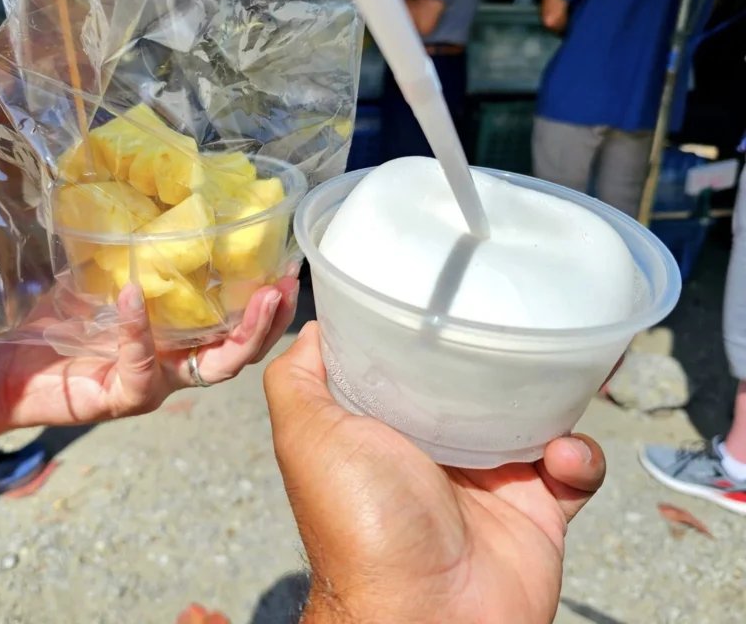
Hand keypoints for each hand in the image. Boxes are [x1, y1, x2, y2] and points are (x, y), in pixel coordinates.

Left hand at [3, 273, 299, 424]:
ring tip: (257, 298)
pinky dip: (139, 331)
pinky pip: (142, 369)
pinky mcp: (122, 398)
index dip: (266, 303)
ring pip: (214, 370)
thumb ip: (130, 252)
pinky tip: (134, 297)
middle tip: (287, 285)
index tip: (287, 266)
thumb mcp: (102, 278)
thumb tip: (150, 192)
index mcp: (180, 339)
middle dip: (271, 321)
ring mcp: (155, 385)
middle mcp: (177, 366)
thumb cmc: (57, 323)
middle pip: (242, 352)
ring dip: (241, 334)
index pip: (236, 325)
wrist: (9, 367)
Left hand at [265, 323, 606, 623]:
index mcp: (386, 426)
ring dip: (558, 393)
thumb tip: (314, 327)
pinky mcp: (536, 509)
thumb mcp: (306, 435)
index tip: (452, 288)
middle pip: (479, 384)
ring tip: (566, 374)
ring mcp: (489, 479)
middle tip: (531, 317)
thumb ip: (297, 379)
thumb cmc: (359, 523)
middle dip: (506, 353)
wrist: (423, 616)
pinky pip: (576, 469)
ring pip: (537, 416)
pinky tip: (565, 455)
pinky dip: (582, 457)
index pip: (411, 363)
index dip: (429, 330)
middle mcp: (436, 449)